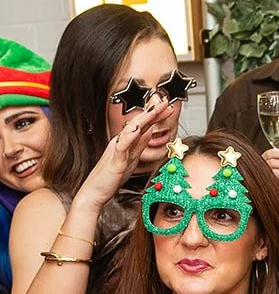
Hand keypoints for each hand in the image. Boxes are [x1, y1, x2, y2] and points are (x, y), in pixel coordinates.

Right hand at [79, 93, 177, 209]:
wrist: (94, 192)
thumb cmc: (111, 177)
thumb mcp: (131, 158)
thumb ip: (139, 145)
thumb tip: (149, 132)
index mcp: (126, 142)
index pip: (143, 125)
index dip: (156, 116)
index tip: (168, 107)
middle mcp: (121, 142)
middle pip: (139, 123)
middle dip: (153, 112)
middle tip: (165, 101)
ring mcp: (117, 150)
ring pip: (132, 130)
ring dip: (144, 119)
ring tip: (155, 109)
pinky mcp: (115, 161)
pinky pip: (122, 147)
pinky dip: (130, 136)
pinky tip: (137, 128)